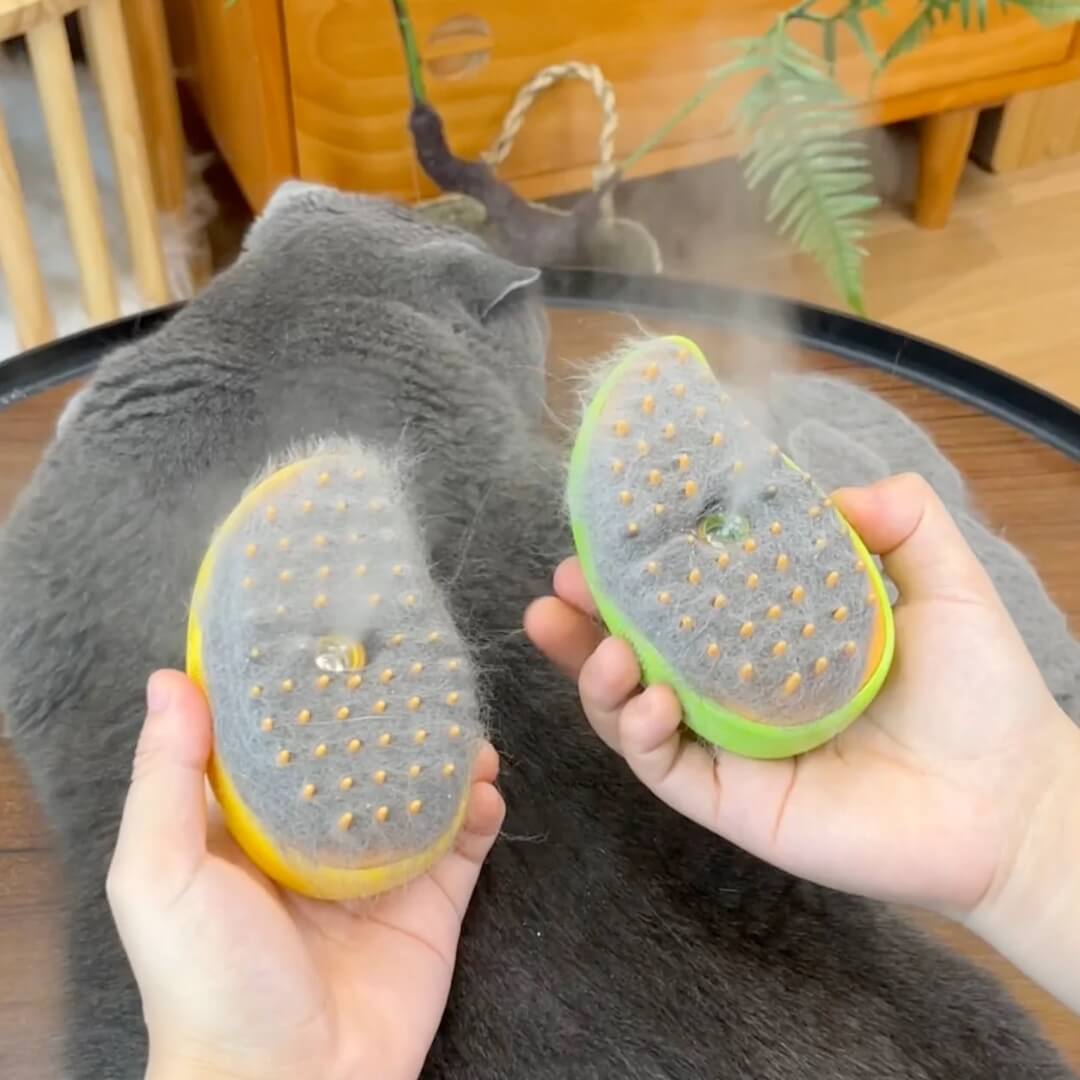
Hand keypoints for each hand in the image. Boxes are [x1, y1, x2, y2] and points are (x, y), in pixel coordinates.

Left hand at [107, 670, 504, 1079]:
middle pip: (360, 755)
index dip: (302, 687)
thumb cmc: (209, 981)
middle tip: (418, 667)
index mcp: (250, 825)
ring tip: (465, 726)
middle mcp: (316, 837)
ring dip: (446, 752)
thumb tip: (168, 679)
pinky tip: (485, 786)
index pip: (279, 737)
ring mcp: (378, 868)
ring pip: (420, 788)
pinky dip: (480, 806)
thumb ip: (166, 778)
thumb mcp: (161, 876)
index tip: (330, 632)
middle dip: (389, 713)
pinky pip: (464, 839)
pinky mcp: (430, 901)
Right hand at [525, 473, 1078, 921]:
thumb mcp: (946, 582)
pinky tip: (651, 700)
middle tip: (558, 589)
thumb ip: (903, 519)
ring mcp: (730, 748)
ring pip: (632, 711)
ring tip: (602, 647)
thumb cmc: (982, 695)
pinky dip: (638, 732)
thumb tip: (838, 491)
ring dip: (597, 676)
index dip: (640, 567)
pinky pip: (662, 767)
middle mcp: (738, 690)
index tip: (607, 533)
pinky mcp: (732, 800)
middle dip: (585, 622)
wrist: (1012, 802)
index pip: (687, 598)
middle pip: (638, 652)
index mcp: (773, 638)